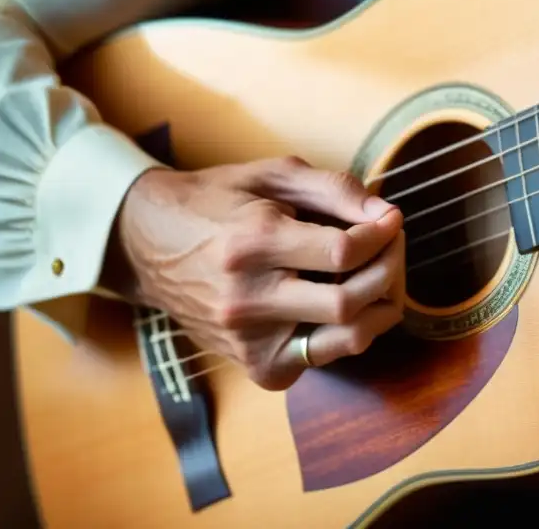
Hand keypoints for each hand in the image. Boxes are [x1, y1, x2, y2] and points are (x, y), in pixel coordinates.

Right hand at [109, 155, 405, 389]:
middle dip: (389, 271)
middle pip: (349, 303)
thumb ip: (335, 189)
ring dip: (380, 308)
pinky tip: (339, 303)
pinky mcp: (254, 365)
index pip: (342, 253)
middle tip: (392, 247)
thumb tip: (386, 215)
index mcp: (252, 244)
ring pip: (346, 340)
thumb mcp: (273, 174)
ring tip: (380, 278)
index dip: (381, 236)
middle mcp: (246, 300)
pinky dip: (345, 332)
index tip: (391, 221)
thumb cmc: (217, 201)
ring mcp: (248, 341)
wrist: (146, 244)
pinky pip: (322, 358)